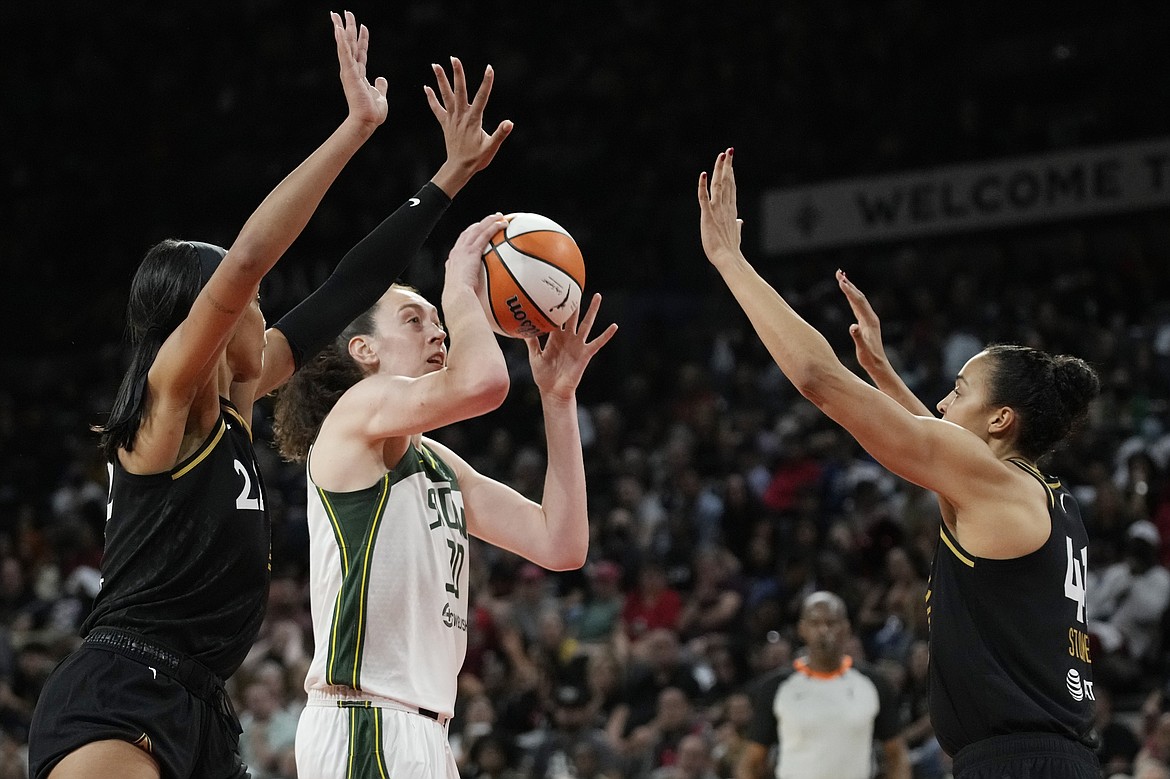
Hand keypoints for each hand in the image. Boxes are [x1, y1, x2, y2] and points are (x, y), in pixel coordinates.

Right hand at [332, 11, 387, 130]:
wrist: (367, 121)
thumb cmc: (372, 112)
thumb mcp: (379, 95)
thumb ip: (380, 86)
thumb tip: (381, 79)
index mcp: (359, 74)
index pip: (361, 52)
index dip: (363, 38)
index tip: (363, 26)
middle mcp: (352, 70)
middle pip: (350, 44)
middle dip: (348, 27)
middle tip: (345, 12)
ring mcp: (349, 71)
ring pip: (345, 45)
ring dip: (341, 29)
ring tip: (337, 14)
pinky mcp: (349, 73)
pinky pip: (345, 53)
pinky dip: (342, 41)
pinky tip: (338, 28)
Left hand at [427, 57, 512, 182]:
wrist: (459, 168)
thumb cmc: (477, 159)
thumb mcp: (491, 148)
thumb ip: (500, 134)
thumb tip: (509, 123)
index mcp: (474, 120)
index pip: (482, 97)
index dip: (486, 82)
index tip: (489, 68)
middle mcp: (461, 116)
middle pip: (459, 91)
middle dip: (457, 74)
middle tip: (453, 58)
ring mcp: (452, 119)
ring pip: (445, 96)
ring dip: (440, 80)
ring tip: (435, 65)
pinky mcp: (446, 124)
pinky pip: (437, 109)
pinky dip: (431, 98)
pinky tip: (427, 87)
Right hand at [443, 213, 505, 293]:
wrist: (457, 297)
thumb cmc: (460, 299)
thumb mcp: (464, 292)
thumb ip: (472, 288)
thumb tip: (482, 296)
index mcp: (453, 261)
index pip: (462, 243)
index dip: (470, 234)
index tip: (479, 231)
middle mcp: (457, 252)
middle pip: (469, 232)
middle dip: (480, 224)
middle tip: (491, 219)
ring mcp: (463, 250)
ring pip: (477, 229)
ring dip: (489, 220)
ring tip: (500, 216)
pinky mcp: (472, 251)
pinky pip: (485, 234)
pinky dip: (494, 227)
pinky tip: (503, 224)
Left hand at [526, 293, 617, 401]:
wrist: (553, 392)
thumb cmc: (543, 376)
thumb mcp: (534, 356)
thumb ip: (531, 341)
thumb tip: (521, 327)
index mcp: (555, 337)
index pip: (557, 318)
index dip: (557, 306)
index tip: (556, 290)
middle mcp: (568, 338)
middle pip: (573, 316)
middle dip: (575, 302)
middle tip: (576, 286)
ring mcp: (577, 345)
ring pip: (586, 324)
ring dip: (592, 311)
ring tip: (598, 296)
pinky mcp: (585, 354)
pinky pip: (597, 343)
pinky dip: (606, 335)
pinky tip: (614, 326)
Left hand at [697, 148, 742, 268]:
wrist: (728, 259)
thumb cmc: (730, 250)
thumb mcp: (735, 234)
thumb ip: (737, 226)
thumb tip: (740, 222)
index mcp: (731, 210)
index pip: (731, 187)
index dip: (731, 173)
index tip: (730, 162)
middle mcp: (725, 207)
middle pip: (727, 182)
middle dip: (728, 165)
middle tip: (729, 150)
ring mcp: (717, 210)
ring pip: (718, 185)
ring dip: (720, 169)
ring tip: (722, 155)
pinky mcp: (707, 216)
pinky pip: (704, 197)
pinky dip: (703, 185)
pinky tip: (703, 174)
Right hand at [837, 269, 890, 374]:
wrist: (878, 364)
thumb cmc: (869, 357)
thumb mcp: (862, 348)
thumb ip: (857, 337)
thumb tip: (852, 326)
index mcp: (869, 320)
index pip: (858, 301)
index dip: (849, 291)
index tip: (840, 281)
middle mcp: (870, 317)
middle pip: (858, 296)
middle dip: (848, 284)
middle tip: (839, 272)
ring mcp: (869, 319)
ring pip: (858, 299)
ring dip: (850, 288)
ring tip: (841, 278)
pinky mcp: (866, 322)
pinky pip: (857, 306)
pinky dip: (851, 297)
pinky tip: (848, 295)